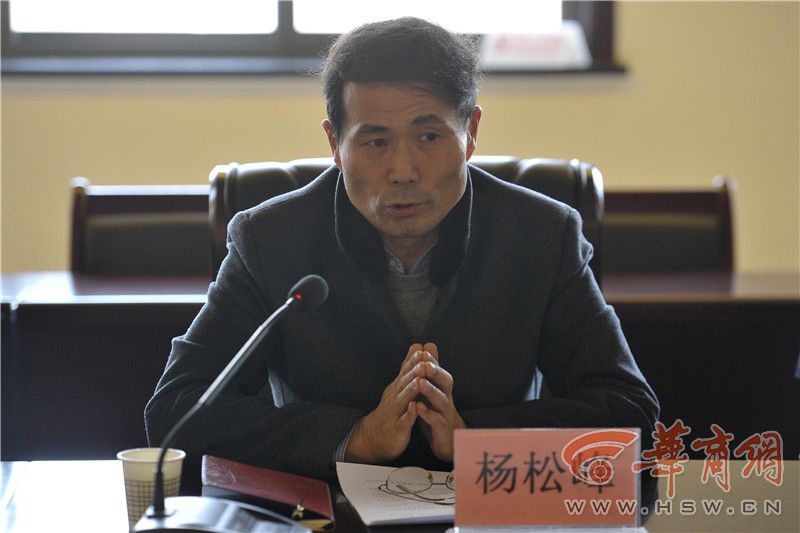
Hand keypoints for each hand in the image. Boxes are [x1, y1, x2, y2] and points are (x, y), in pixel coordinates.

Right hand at [344, 345, 424, 463]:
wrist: (375, 436)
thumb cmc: (392, 410)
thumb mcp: (399, 387)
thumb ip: (408, 368)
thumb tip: (416, 347)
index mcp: (397, 388)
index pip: (405, 372)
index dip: (413, 361)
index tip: (421, 349)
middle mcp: (394, 398)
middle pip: (404, 382)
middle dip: (414, 371)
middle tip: (423, 360)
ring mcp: (395, 413)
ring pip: (403, 399)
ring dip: (411, 389)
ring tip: (420, 380)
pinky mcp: (397, 429)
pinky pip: (403, 421)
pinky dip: (409, 414)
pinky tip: (414, 407)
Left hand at [412, 343, 465, 462]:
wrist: (448, 441)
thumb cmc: (437, 412)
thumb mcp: (433, 389)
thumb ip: (430, 369)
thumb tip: (428, 345)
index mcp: (442, 388)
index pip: (439, 371)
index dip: (432, 361)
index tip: (423, 349)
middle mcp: (446, 398)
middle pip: (445, 382)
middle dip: (436, 372)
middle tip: (425, 364)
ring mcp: (446, 413)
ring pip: (441, 400)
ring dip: (431, 391)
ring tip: (420, 383)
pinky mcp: (443, 428)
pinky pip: (436, 420)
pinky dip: (427, 414)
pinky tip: (418, 407)